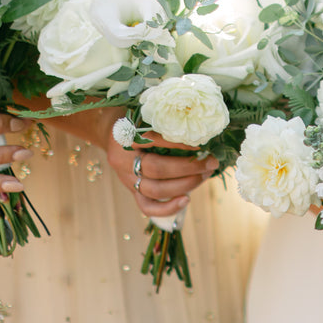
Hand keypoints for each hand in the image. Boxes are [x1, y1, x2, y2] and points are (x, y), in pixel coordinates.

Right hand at [98, 122, 216, 218]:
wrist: (112, 132)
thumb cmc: (136, 119)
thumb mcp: (145, 114)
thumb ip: (164, 121)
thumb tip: (201, 129)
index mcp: (125, 137)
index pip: (153, 141)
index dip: (178, 144)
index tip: (201, 143)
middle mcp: (123, 160)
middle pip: (157, 169)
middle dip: (189, 167)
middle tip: (211, 161)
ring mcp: (126, 178)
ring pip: (156, 189)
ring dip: (185, 184)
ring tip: (205, 174)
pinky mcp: (132, 191)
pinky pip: (147, 207)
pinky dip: (168, 208)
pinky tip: (186, 200)